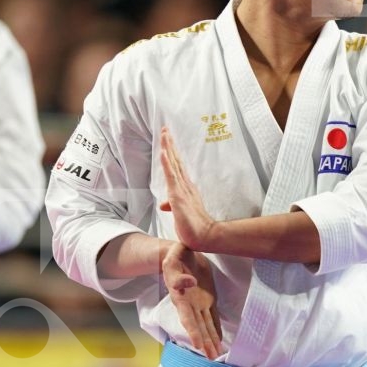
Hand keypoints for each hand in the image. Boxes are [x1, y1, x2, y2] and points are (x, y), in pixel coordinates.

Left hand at [158, 127, 219, 251]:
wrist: (204, 237)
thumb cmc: (193, 227)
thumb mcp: (179, 214)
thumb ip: (172, 206)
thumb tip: (163, 204)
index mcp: (185, 188)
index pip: (176, 167)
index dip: (171, 153)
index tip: (167, 139)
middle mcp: (185, 185)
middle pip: (175, 160)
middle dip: (169, 144)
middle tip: (165, 129)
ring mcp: (182, 189)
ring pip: (173, 164)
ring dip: (168, 148)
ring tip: (164, 134)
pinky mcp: (178, 195)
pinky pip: (172, 176)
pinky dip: (167, 163)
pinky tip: (163, 152)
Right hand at [160, 240, 222, 359]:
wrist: (182, 253)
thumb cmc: (175, 257)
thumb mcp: (171, 260)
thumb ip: (176, 274)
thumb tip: (189, 283)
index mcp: (181, 297)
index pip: (187, 318)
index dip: (193, 332)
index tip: (198, 345)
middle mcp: (190, 304)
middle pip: (198, 327)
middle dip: (205, 342)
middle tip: (212, 358)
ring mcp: (200, 303)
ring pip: (207, 325)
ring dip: (211, 340)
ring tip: (217, 355)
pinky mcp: (208, 299)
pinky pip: (214, 316)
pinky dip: (217, 329)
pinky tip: (220, 340)